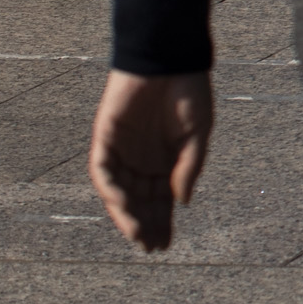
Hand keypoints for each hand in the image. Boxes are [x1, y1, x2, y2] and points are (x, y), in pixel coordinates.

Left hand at [90, 70, 216, 251]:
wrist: (169, 56)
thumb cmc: (189, 90)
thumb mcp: (198, 133)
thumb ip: (189, 166)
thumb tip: (182, 201)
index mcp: (164, 159)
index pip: (160, 199)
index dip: (163, 223)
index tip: (166, 245)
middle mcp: (140, 159)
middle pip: (139, 200)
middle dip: (145, 225)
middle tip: (151, 247)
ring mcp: (121, 149)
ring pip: (119, 191)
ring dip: (126, 214)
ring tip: (138, 234)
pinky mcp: (105, 136)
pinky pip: (103, 169)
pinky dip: (112, 188)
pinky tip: (125, 203)